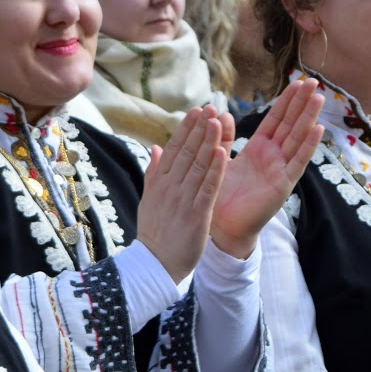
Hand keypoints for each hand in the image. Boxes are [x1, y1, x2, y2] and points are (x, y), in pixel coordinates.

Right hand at [136, 107, 225, 283]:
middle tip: (210, 107)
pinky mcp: (197, 214)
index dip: (186, 129)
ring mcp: (183, 200)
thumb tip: (156, 148)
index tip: (195, 111)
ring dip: (208, 142)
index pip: (174, 150)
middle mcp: (170, 188)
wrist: (154, 264)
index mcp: (159, 183)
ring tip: (218, 121)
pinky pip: (207, 188)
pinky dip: (215, 170)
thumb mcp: (149, 199)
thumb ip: (154, 173)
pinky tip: (222, 153)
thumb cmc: (154, 233)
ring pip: (198, 166)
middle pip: (186, 153)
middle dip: (199, 129)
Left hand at [208, 78, 325, 258]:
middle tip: (315, 81)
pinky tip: (318, 129)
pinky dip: (307, 146)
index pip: (276, 119)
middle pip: (291, 124)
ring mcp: (280, 170)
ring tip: (319, 98)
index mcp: (259, 149)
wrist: (221, 226)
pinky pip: (297, 163)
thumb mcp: (220, 159)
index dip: (287, 101)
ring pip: (297, 139)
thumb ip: (223, 137)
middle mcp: (273, 157)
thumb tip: (220, 112)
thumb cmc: (221, 194)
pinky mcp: (282, 185)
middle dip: (302, 103)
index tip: (298, 81)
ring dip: (309, 118)